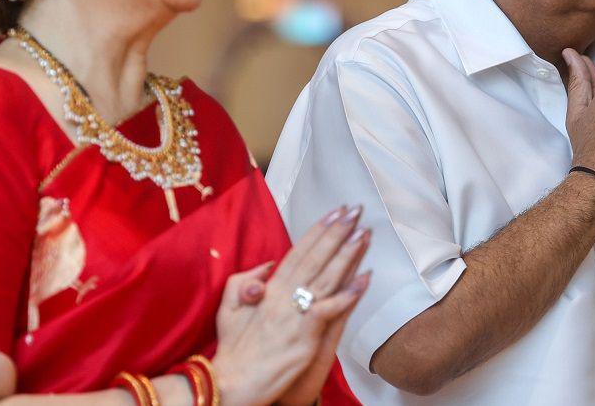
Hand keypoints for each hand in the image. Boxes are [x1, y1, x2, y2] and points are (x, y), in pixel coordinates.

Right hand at [212, 205, 371, 405]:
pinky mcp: (304, 334)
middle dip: (336, 232)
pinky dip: (347, 294)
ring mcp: (294, 314)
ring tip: (364, 234)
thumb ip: (245, 282)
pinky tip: (365, 279)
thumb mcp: (230, 308)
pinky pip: (329, 308)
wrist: (230, 383)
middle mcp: (282, 295)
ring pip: (326, 276)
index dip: (317, 231)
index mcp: (268, 288)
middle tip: (356, 211)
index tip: (334, 213)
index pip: (298, 252)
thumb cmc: (233, 350)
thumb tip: (267, 266)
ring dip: (347, 254)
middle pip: (315, 258)